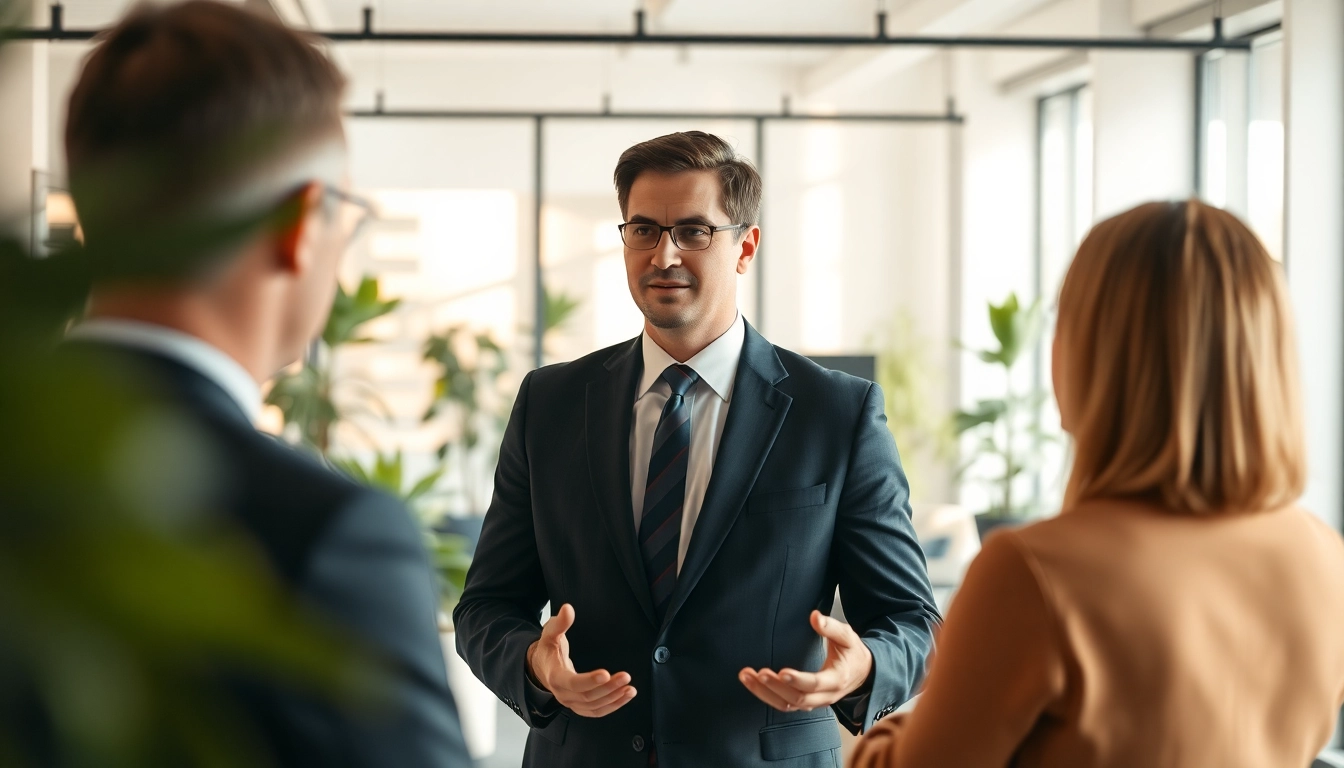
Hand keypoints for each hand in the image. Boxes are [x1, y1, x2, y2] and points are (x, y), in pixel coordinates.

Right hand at [526, 603, 636, 717]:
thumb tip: (568, 609)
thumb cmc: (548, 649)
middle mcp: (563, 694)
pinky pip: (596, 711)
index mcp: (555, 676)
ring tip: (630, 689)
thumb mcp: (551, 633)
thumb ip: (560, 622)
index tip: (606, 673)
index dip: (590, 680)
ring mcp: (571, 702)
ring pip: (594, 707)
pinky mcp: (579, 706)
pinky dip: (612, 706)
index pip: (573, 683)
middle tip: (625, 677)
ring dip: (614, 699)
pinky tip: (625, 696)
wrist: (541, 667)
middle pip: (587, 696)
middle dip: (608, 688)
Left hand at [739, 610, 872, 712]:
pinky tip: (752, 682)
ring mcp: (814, 702)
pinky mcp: (805, 702)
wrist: (862, 673)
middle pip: (798, 698)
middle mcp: (825, 696)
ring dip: (765, 693)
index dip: (798, 680)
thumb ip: (831, 627)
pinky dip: (766, 696)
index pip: (815, 684)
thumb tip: (814, 616)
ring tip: (746, 676)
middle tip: (758, 673)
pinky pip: (784, 705)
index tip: (782, 671)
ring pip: (787, 705)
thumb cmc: (852, 652)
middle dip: (775, 687)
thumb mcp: (847, 636)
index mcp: (836, 679)